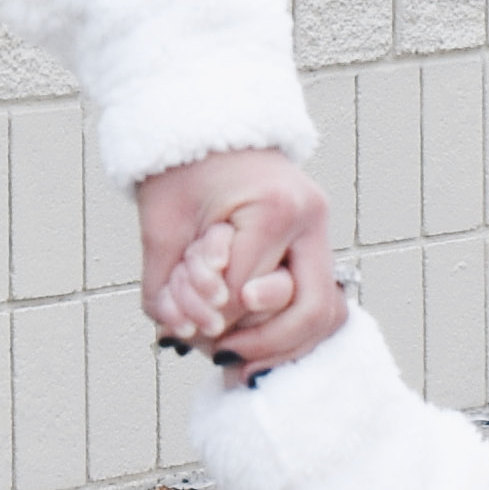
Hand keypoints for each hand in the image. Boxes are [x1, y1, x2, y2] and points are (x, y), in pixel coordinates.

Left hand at [137, 148, 339, 371]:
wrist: (201, 126)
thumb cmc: (180, 168)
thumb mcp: (161, 224)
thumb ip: (165, 284)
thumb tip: (181, 336)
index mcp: (274, 206)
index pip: (247, 290)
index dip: (216, 317)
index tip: (189, 330)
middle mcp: (309, 218)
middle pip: (310, 308)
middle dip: (263, 343)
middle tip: (223, 357)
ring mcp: (319, 230)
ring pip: (327, 311)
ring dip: (284, 345)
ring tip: (241, 362)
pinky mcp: (315, 241)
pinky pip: (319, 299)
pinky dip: (291, 329)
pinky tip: (259, 347)